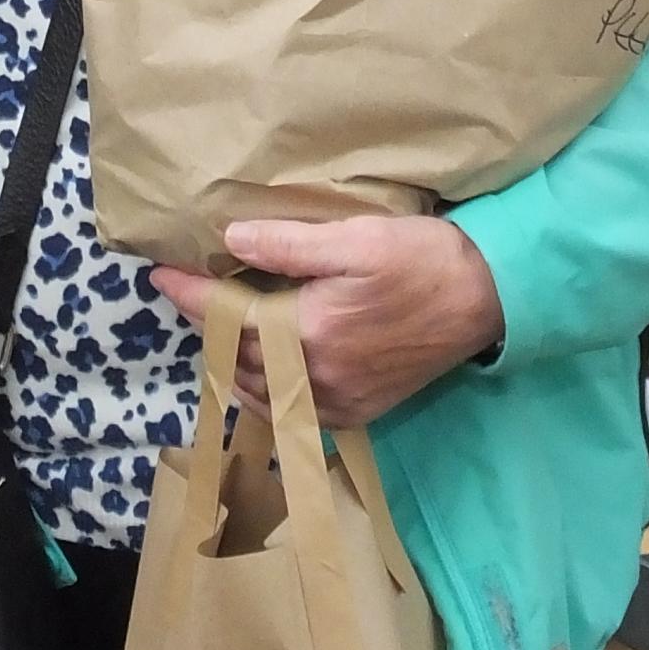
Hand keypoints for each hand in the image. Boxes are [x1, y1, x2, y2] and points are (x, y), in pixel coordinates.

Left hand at [150, 216, 504, 429]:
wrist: (489, 300)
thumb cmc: (423, 260)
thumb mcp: (357, 238)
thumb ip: (289, 245)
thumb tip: (231, 243)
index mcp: (310, 333)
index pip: (229, 318)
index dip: (190, 296)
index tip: (159, 274)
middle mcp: (318, 377)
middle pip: (240, 357)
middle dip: (209, 327)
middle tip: (191, 294)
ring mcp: (340, 401)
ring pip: (263, 390)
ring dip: (234, 359)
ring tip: (220, 325)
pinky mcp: (361, 410)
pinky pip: (295, 411)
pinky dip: (267, 389)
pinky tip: (263, 364)